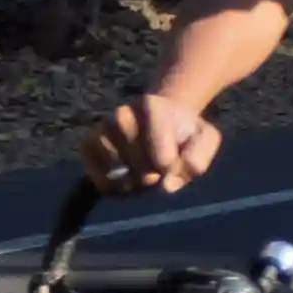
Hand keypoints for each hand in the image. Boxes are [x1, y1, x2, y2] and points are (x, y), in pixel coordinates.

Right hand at [78, 89, 222, 193]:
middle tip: (159, 170)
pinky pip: (96, 177)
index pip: (155, 143)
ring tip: (144, 175)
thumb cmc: (184, 134)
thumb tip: (167, 184)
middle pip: (135, 160)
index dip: (167, 164)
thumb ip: (197, 159)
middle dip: (151, 174)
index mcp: (151, 105)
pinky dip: (114, 187)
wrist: (160, 123)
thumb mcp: (205, 139)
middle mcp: (122, 112)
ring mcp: (102, 128)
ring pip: (114, 167)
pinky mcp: (88, 145)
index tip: (172, 166)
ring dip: (133, 181)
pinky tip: (128, 182)